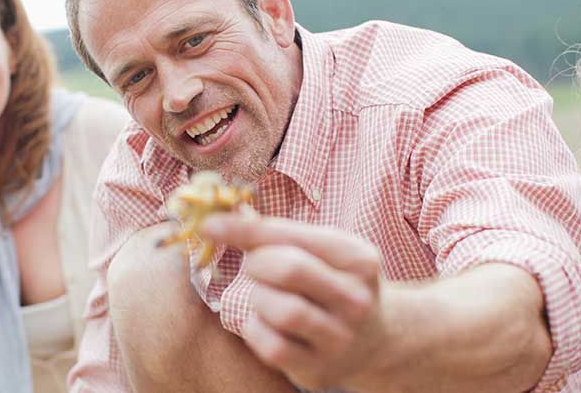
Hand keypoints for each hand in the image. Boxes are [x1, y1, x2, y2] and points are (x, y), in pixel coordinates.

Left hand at [199, 213, 384, 389]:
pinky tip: (263, 322)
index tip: (208, 224)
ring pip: (282, 311)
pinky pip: (272, 346)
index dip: (244, 229)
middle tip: (255, 268)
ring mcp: (340, 336)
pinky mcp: (320, 367)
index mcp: (357, 258)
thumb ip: (277, 233)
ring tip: (264, 296)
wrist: (372, 342)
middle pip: (289, 269)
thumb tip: (227, 212)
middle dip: (257, 264)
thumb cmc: (332, 285)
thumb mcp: (321, 253)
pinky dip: (255, 329)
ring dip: (257, 299)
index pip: (291, 235)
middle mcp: (356, 298)